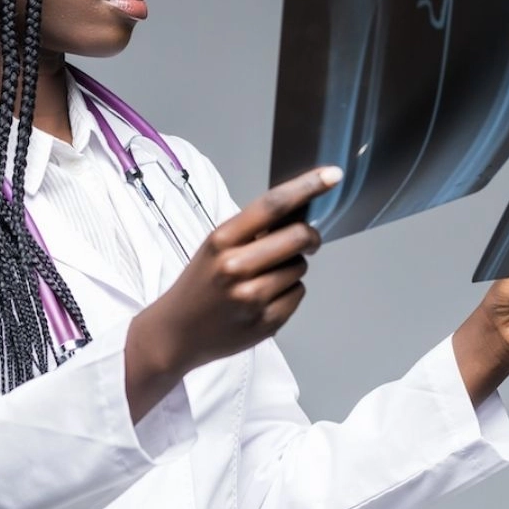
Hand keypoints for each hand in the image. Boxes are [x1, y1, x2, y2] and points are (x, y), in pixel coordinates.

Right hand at [124, 166, 339, 420]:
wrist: (176, 333)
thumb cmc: (199, 284)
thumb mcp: (215, 248)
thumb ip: (252, 231)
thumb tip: (299, 212)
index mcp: (221, 240)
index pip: (272, 205)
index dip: (307, 186)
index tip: (332, 175)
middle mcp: (235, 267)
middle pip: (298, 237)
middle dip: (310, 236)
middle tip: (308, 240)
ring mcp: (251, 298)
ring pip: (300, 268)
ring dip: (293, 268)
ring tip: (266, 277)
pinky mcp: (265, 323)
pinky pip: (298, 294)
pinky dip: (289, 292)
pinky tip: (265, 298)